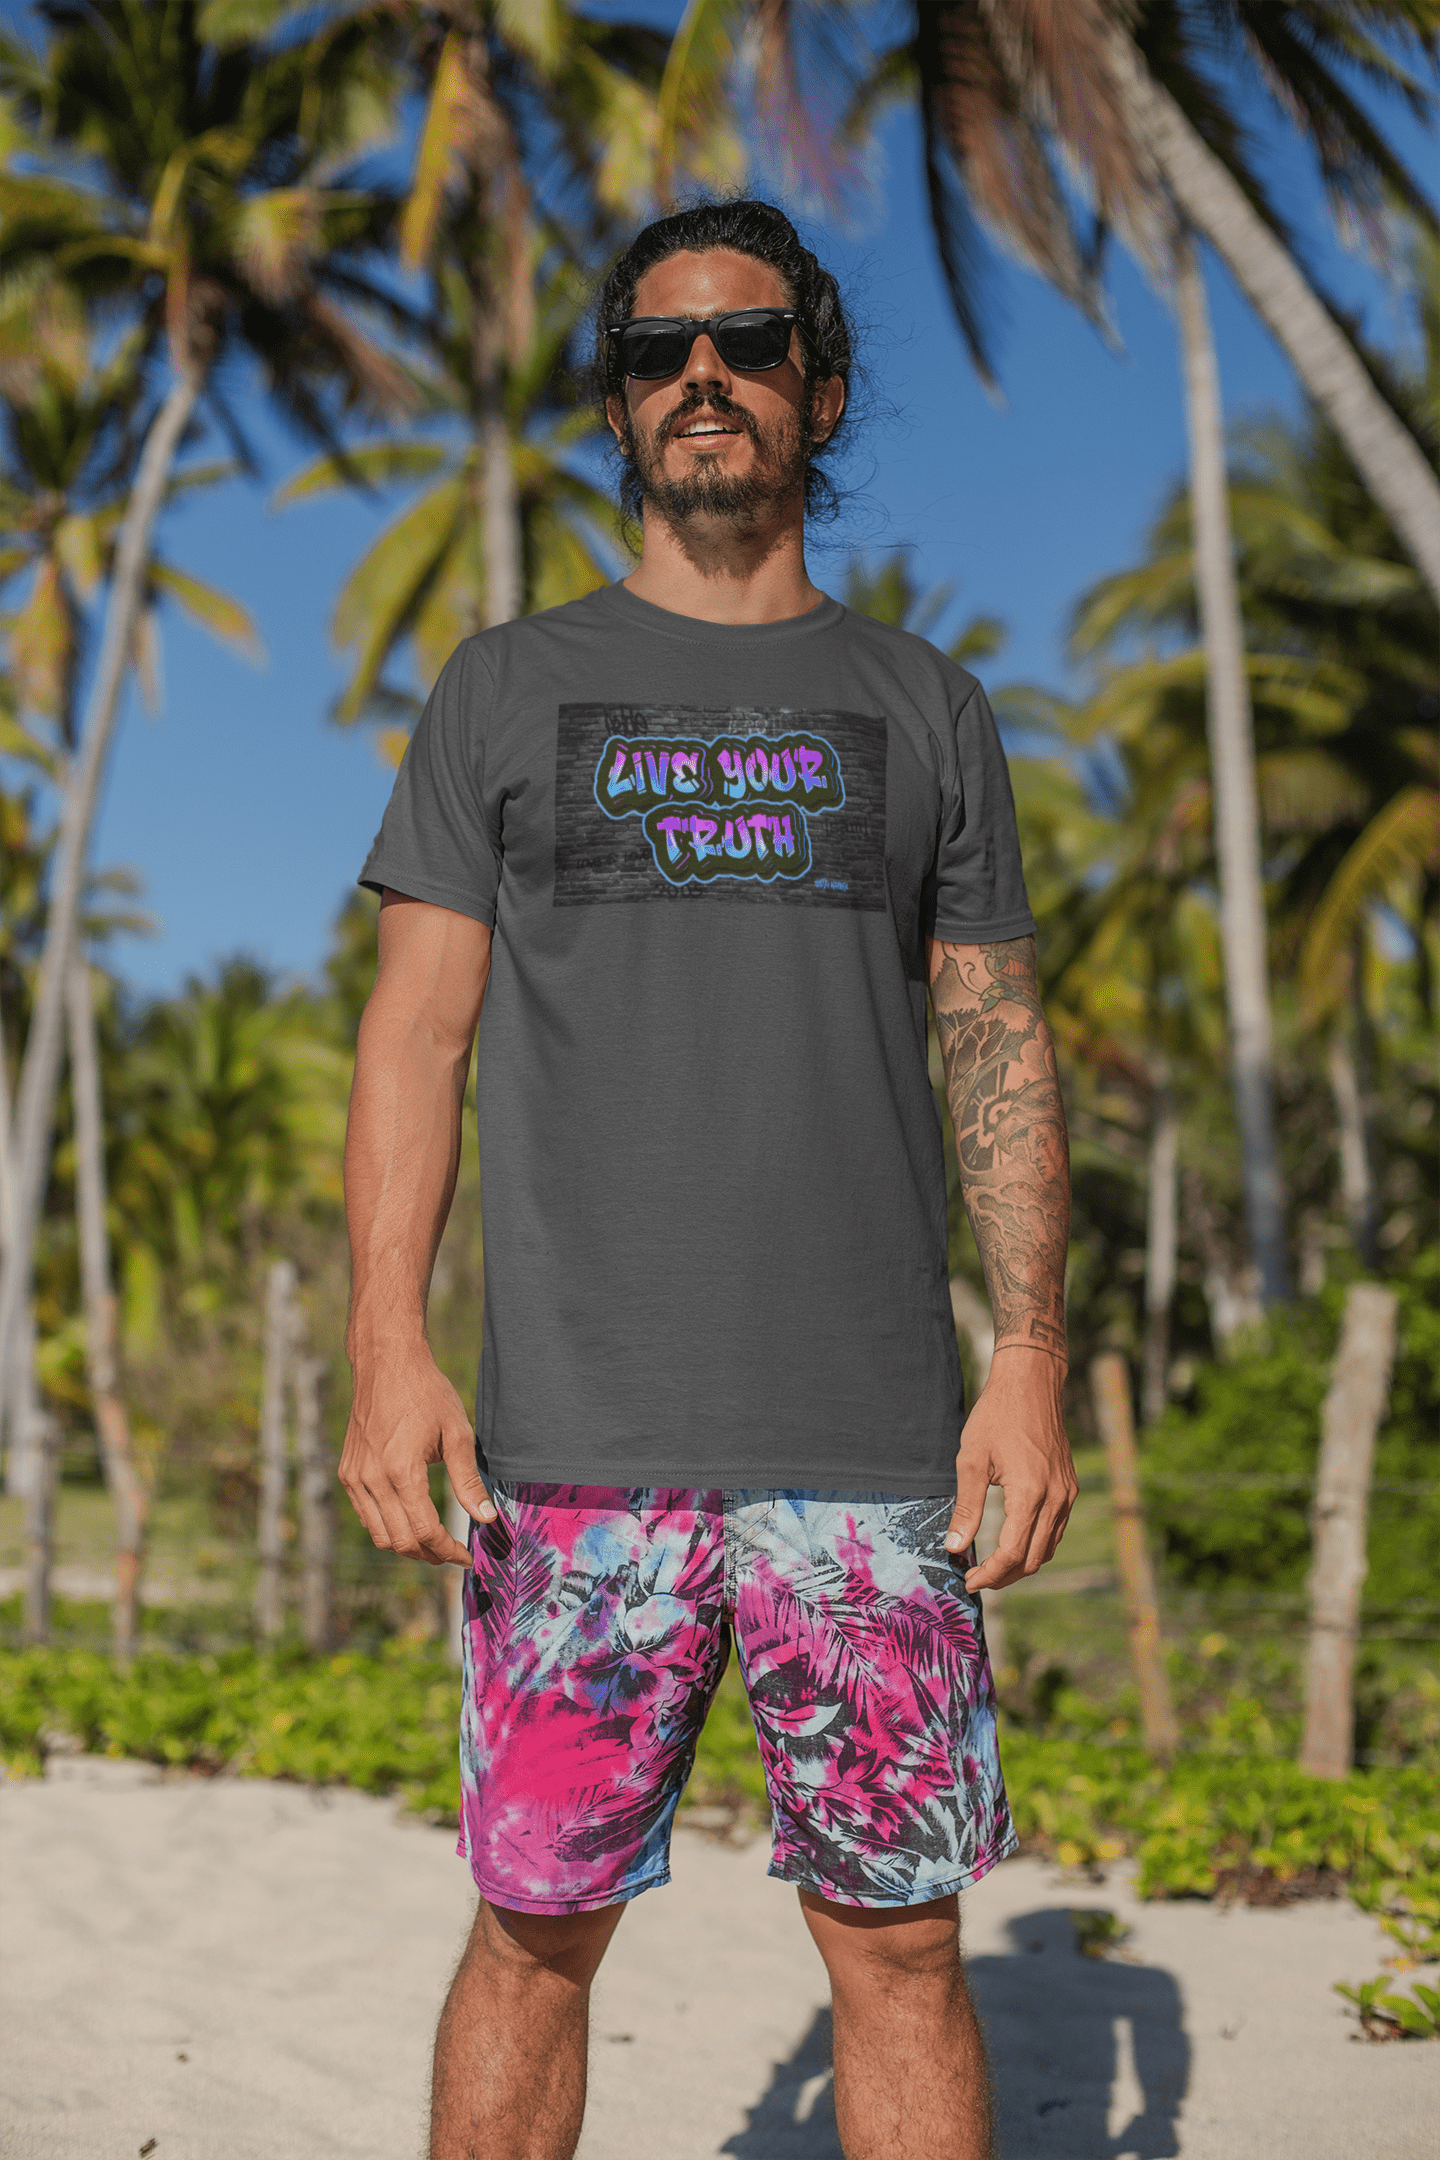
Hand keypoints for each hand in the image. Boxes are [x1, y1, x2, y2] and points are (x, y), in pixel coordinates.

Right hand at [339, 1341, 495, 1566]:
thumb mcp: (457, 1433)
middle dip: (429, 1554)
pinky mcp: (348, 1473)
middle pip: (401, 1541)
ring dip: (408, 1546)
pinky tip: (410, 1520)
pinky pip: (366, 1515)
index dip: (448, 1551)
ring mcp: (355, 1477)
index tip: (466, 1556)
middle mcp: (372, 1479)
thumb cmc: (427, 1393)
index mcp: (401, 1471)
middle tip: (452, 1553)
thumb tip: (486, 1518)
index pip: (425, 1531)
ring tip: (434, 1543)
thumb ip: (468, 1480)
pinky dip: (388, 1527)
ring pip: (380, 1534)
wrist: (387, 1363)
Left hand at [944, 1345, 1076, 1591]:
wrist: (1031, 1383)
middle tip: (977, 1578)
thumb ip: (966, 1507)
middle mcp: (1056, 1498)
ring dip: (1022, 1564)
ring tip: (992, 1566)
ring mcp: (1067, 1493)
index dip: (990, 1574)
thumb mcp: (971, 1460)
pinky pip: (1056, 1529)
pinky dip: (1036, 1544)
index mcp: (1031, 1494)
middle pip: (1035, 1559)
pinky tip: (1014, 1541)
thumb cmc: (996, 1416)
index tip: (968, 1580)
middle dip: (1005, 1576)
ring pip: (1049, 1548)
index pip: (1013, 1553)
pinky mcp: (1070, 1487)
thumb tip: (954, 1547)